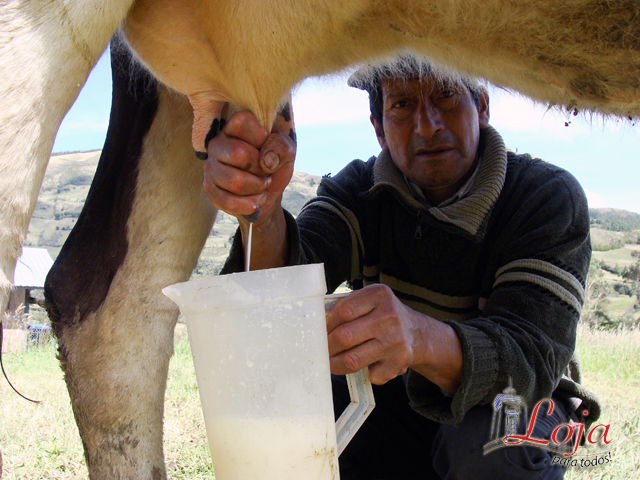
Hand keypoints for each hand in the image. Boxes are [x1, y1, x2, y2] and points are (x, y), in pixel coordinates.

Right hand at [203, 108, 295, 226]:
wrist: (269, 192)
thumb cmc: (275, 164)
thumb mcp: (287, 151)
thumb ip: (282, 147)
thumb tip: (266, 162)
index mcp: (234, 126)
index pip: (242, 122)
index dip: (262, 138)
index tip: (268, 147)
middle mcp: (217, 143)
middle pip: (239, 154)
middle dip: (262, 169)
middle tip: (266, 172)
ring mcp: (210, 166)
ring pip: (235, 181)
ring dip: (257, 188)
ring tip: (262, 185)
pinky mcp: (209, 188)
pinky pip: (228, 201)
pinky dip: (250, 205)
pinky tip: (256, 200)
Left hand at [326, 284, 462, 392]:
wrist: (416, 332)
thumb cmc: (382, 316)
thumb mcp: (369, 301)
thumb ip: (346, 307)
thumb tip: (318, 326)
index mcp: (379, 295)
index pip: (343, 311)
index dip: (327, 325)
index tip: (320, 332)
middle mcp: (389, 316)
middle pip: (344, 337)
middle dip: (327, 348)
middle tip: (323, 351)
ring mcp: (396, 340)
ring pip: (352, 360)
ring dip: (336, 365)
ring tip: (333, 363)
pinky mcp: (400, 361)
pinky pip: (371, 375)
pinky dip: (366, 374)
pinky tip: (369, 365)